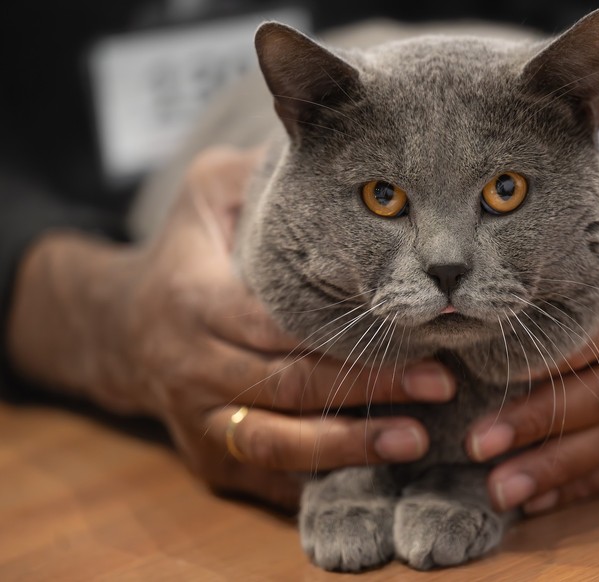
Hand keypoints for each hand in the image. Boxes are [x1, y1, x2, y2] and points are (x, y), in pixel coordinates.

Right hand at [7, 147, 454, 507]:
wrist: (118, 326)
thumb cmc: (184, 253)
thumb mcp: (207, 194)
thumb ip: (257, 174)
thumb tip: (330, 146)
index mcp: (195, 301)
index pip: (277, 326)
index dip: (344, 338)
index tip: (415, 337)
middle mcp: (191, 366)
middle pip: (287, 385)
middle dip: (367, 390)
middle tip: (440, 388)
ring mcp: (196, 419)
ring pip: (273, 443)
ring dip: (345, 449)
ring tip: (415, 442)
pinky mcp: (206, 455)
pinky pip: (260, 478)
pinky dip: (313, 481)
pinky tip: (369, 476)